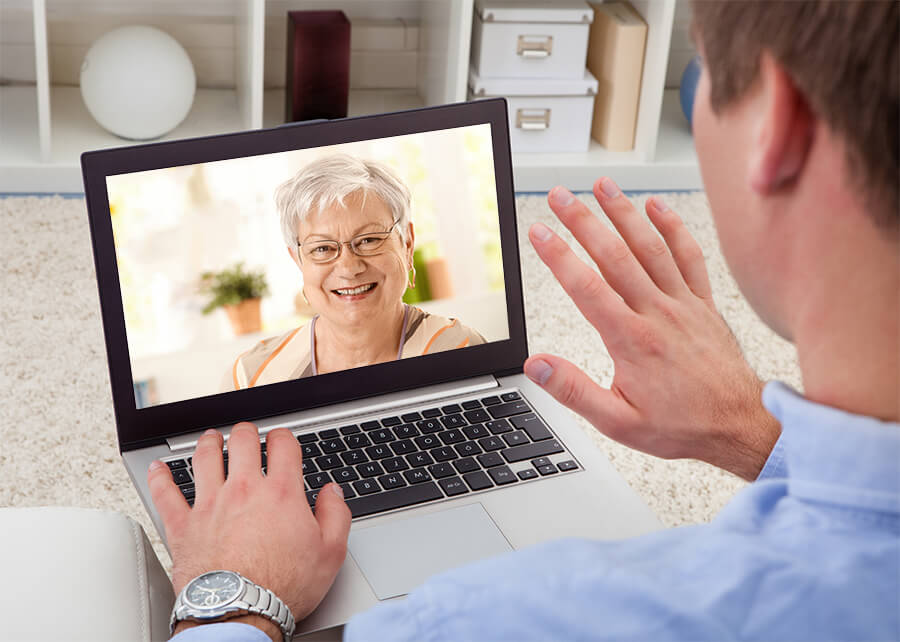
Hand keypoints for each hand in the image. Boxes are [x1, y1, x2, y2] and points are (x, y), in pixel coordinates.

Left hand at [148, 423, 350, 637]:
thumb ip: (335, 515)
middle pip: (242, 441)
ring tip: (212, 439)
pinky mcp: (183, 525)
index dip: (284, 437)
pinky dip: (160, 477)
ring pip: (205, 457)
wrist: (240, 613)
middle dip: (247, 432)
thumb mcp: (330, 553)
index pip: (283, 445)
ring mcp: (210, 505)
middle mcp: (244, 490)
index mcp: (281, 493)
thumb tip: (333, 493)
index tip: (283, 440)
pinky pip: (166, 493)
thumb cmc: (283, 587)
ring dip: (209, 442)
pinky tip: (158, 468)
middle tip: (248, 434)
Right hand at [524, 179, 779, 480]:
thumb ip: (574, 391)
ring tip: (601, 185)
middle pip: (614, 256)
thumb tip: (537, 365)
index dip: (558, 256)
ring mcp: (683, 304)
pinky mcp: (703, 304)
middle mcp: (657, 314)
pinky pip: (689, 256)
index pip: (586, 287)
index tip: (539, 232)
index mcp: (631, 340)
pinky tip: (656, 207)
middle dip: (582, 221)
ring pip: (649, 247)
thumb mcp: (618, 422)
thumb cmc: (681, 425)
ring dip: (623, 212)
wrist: (740, 426)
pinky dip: (673, 228)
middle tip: (559, 196)